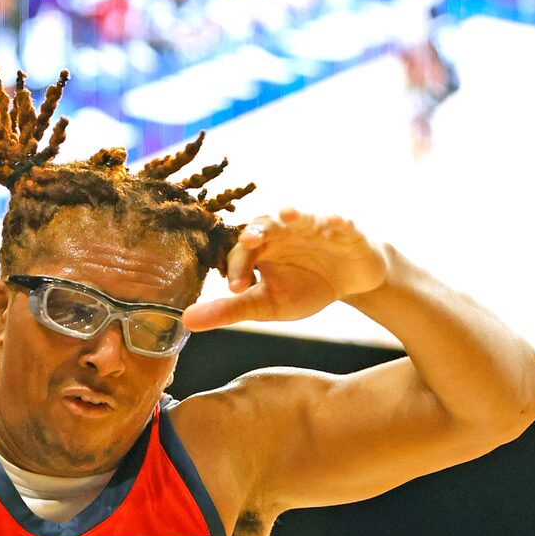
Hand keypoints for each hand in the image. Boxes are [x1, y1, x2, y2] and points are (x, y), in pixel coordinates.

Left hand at [184, 210, 389, 330]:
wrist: (349, 280)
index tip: (234, 289)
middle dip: (258, 230)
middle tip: (250, 241)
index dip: (237, 267)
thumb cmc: (303, 287)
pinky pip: (339, 220)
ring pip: (301, 216)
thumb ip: (228, 310)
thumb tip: (185, 320)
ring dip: (293, 215)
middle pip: (266, 224)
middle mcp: (283, 230)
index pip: (241, 252)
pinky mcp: (344, 227)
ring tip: (286, 217)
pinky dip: (335, 221)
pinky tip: (332, 224)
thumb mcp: (266, 304)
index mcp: (261, 247)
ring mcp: (313, 225)